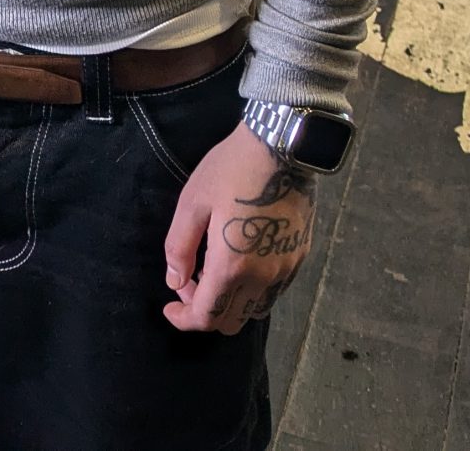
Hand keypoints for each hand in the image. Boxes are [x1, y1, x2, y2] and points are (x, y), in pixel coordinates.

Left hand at [161, 121, 316, 333]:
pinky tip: (240, 261)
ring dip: (230, 302)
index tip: (169, 307)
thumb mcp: (192, 203)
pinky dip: (252, 290)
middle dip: (205, 311)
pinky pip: (273, 291)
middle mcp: (263, 278)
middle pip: (231, 322)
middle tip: (190, 280)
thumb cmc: (230, 170)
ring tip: (214, 270)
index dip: (184, 320)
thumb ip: (179, 248)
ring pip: (255, 310)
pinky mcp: (300, 257)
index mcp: (232, 267)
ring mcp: (286, 270)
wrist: (281, 147)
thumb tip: (175, 282)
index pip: (207, 317)